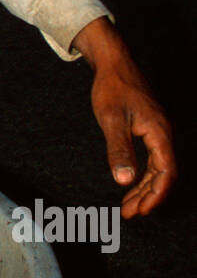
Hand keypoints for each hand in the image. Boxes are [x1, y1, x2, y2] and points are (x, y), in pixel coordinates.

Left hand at [71, 18, 175, 217]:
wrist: (114, 63)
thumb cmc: (112, 89)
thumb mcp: (111, 120)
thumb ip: (119, 150)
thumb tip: (124, 180)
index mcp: (159, 133)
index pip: (166, 172)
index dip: (156, 195)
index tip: (142, 211)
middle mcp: (164, 134)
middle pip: (163, 174)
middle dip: (147, 197)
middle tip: (129, 214)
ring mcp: (158, 132)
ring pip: (157, 168)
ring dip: (144, 188)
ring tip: (127, 207)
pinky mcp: (150, 130)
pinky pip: (152, 159)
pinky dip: (141, 175)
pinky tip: (129, 183)